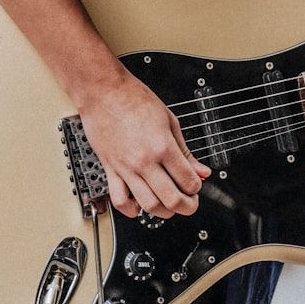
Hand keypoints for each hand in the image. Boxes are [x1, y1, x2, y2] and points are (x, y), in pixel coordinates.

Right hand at [78, 73, 211, 218]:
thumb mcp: (170, 121)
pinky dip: (131, 210)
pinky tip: (139, 206)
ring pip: (148, 205)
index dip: (197, 187)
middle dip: (187, 206)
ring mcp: (126, 168)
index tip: (196, 184)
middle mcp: (144, 161)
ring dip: (163, 212)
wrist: (103, 91)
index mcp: (163, 147)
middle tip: (189, 202)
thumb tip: (201, 170)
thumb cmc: (134, 99)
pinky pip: (119, 200)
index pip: (188, 181)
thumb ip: (185, 151)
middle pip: (171, 199)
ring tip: (169, 205)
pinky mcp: (110, 170)